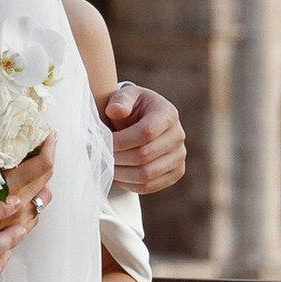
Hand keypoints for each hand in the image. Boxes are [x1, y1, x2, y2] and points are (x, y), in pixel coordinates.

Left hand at [102, 78, 185, 196]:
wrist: (147, 118)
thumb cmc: (134, 106)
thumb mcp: (127, 95)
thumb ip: (120, 100)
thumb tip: (114, 110)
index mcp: (167, 114)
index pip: (146, 133)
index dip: (121, 141)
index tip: (104, 142)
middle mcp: (177, 136)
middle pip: (145, 156)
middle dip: (118, 158)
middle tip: (101, 156)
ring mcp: (179, 156)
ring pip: (147, 175)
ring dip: (121, 174)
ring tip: (107, 166)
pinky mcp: (175, 172)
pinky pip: (151, 186)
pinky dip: (130, 184)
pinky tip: (118, 176)